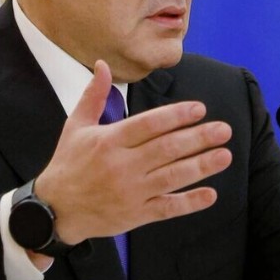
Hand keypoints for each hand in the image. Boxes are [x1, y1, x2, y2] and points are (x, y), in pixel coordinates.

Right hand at [33, 60, 231, 244]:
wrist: (54, 210)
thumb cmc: (68, 163)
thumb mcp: (76, 126)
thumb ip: (94, 95)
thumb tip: (102, 64)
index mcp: (109, 141)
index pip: (149, 125)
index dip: (176, 116)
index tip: (200, 109)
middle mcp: (122, 166)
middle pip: (167, 149)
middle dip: (198, 138)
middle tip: (224, 130)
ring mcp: (131, 192)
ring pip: (172, 177)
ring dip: (202, 166)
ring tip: (225, 155)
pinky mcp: (135, 215)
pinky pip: (167, 208)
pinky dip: (189, 202)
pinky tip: (211, 194)